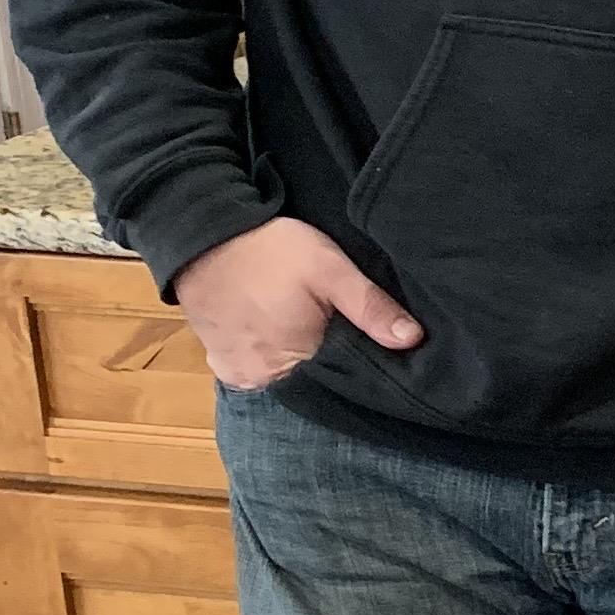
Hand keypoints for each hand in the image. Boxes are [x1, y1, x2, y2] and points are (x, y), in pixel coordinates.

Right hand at [172, 220, 420, 390]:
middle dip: (328, 361)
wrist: (202, 233)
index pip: (341, 381)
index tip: (370, 344)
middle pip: (311, 381)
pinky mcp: (221, 363)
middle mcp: (262, 380)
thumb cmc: (269, 250)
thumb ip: (370, 307)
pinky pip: (258, 369)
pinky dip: (271, 355)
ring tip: (304, 327)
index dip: (358, 362)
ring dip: (298, 358)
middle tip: (331, 328)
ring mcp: (237, 375)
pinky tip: (278, 332)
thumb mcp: (329, 269)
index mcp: (294, 364)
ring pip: (285, 376)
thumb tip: (413, 340)